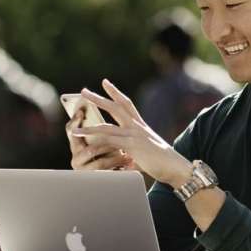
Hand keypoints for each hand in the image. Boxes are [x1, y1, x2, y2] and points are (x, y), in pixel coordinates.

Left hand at [72, 79, 192, 186]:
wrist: (176, 168)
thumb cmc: (163, 162)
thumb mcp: (146, 152)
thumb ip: (133, 150)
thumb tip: (124, 157)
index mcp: (141, 126)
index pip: (127, 103)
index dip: (115, 92)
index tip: (105, 82)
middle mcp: (137, 127)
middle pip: (115, 107)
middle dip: (99, 99)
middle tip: (83, 91)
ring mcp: (134, 135)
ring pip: (106, 127)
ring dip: (89, 126)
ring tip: (74, 125)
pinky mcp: (132, 146)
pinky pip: (109, 141)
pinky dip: (94, 141)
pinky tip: (85, 141)